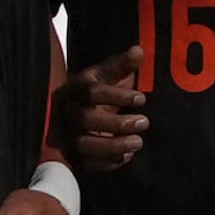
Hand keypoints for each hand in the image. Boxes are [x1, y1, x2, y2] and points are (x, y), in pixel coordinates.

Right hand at [61, 44, 148, 170]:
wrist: (90, 109)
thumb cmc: (104, 89)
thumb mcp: (113, 74)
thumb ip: (124, 64)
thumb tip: (138, 51)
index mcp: (77, 87)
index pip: (91, 92)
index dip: (116, 96)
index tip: (141, 99)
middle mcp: (69, 111)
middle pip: (85, 119)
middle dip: (116, 123)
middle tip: (145, 122)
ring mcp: (69, 134)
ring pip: (83, 144)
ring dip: (112, 145)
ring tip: (139, 143)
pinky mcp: (74, 154)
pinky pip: (86, 163)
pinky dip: (107, 162)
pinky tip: (127, 156)